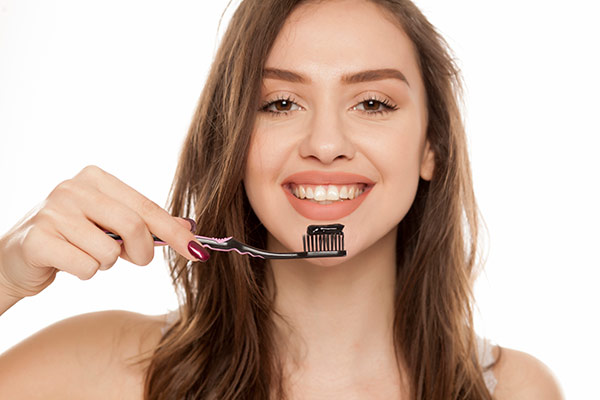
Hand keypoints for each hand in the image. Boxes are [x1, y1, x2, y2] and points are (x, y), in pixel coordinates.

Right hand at [0, 165, 207, 300]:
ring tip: (86, 255)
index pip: (146, 206)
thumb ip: (146, 223)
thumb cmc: (72, 239)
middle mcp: (73, 188)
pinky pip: (86, 267)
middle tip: (137, 260)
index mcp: (96, 178)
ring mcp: (53, 211)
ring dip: (106, 264)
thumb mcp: (110, 225)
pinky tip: (68, 263)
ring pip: (109, 252)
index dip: (175, 231)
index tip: (198, 251)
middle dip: (143, 252)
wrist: (17, 258)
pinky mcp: (38, 239)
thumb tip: (189, 228)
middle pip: (134, 226)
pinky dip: (85, 273)